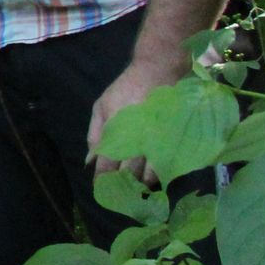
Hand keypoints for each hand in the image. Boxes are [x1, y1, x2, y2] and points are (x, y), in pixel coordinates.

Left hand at [87, 59, 181, 185]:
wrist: (158, 71)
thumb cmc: (126, 89)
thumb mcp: (102, 106)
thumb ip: (95, 134)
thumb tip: (90, 161)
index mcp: (115, 131)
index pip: (107, 165)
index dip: (103, 180)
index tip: (102, 188)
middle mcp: (136, 139)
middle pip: (129, 174)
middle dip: (123, 186)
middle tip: (120, 193)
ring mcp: (156, 140)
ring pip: (150, 174)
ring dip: (142, 184)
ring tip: (138, 188)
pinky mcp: (174, 139)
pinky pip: (168, 164)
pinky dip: (160, 175)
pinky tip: (155, 177)